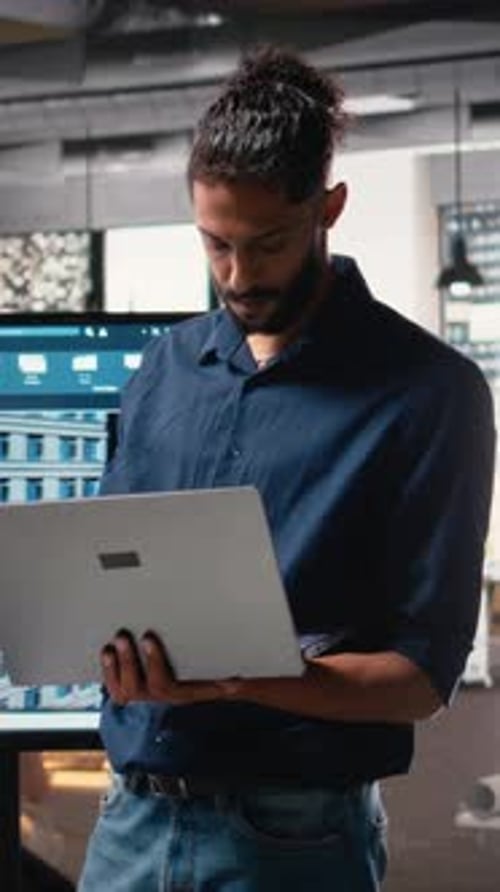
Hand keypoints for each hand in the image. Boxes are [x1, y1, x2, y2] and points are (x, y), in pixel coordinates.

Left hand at [101, 628, 232, 705]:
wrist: (206, 694)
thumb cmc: (213, 680)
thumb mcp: (223, 681)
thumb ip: (229, 681)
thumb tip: (234, 678)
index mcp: (180, 696)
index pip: (163, 685)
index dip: (153, 662)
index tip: (148, 638)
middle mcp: (158, 701)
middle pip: (136, 689)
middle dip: (127, 662)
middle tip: (122, 636)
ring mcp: (143, 698)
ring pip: (123, 691)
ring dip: (113, 669)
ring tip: (110, 647)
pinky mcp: (133, 691)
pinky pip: (115, 689)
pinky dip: (108, 673)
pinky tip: (106, 655)